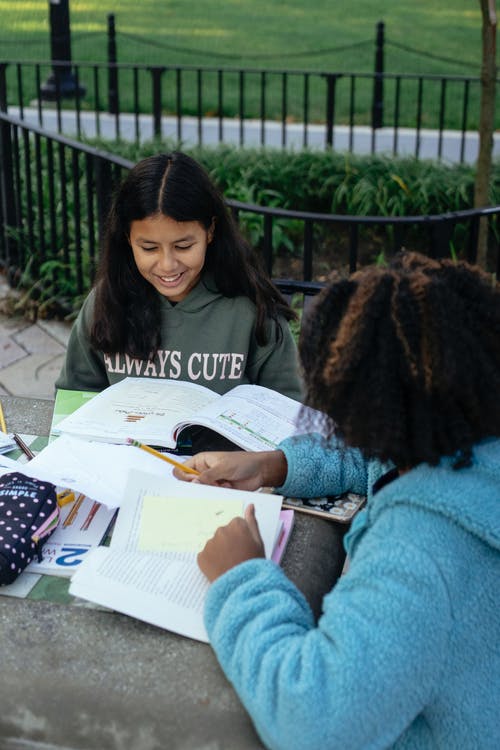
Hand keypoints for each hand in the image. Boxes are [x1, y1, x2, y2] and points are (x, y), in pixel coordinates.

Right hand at [173, 450, 287, 490]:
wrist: (260, 471)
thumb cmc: (243, 462)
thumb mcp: (223, 467)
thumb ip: (207, 476)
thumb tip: (193, 483)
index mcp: (201, 461)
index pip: (181, 470)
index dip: (184, 477)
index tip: (194, 481)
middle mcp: (204, 472)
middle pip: (189, 484)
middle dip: (198, 487)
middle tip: (211, 485)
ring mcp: (211, 483)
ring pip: (201, 492)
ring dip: (211, 491)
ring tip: (224, 484)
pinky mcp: (219, 491)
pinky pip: (212, 498)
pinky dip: (218, 496)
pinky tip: (228, 488)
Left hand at [197, 503, 264, 581]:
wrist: (241, 586)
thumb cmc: (253, 564)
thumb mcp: (259, 542)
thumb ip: (252, 522)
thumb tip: (250, 506)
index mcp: (236, 526)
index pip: (236, 524)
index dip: (241, 535)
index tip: (244, 546)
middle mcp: (221, 531)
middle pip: (224, 532)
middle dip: (229, 541)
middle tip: (236, 556)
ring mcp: (209, 544)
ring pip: (214, 543)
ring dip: (219, 550)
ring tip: (228, 564)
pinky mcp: (201, 556)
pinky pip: (206, 555)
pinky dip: (211, 560)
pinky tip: (220, 568)